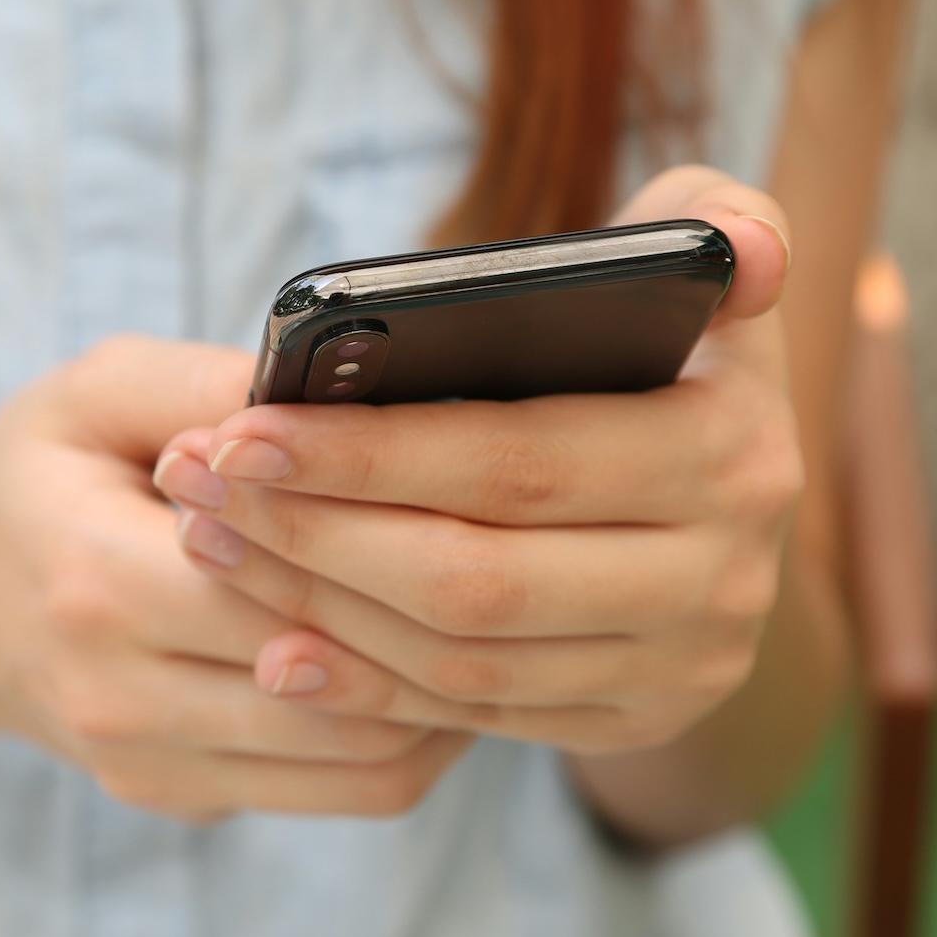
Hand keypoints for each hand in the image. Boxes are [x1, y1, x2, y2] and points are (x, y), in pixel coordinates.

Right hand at [0, 336, 472, 821]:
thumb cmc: (40, 473)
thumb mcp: (97, 390)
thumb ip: (210, 383)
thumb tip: (344, 391)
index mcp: (95, 580)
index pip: (285, 584)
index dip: (389, 541)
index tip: (474, 490)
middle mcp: (119, 696)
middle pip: (342, 684)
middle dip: (442, 622)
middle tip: (524, 556)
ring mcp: (151, 766)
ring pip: (363, 762)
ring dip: (450, 694)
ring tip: (499, 614)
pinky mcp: (182, 799)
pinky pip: (341, 792)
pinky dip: (412, 734)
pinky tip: (443, 663)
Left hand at [151, 167, 800, 754]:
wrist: (724, 494)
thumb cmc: (671, 344)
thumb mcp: (706, 265)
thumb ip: (716, 215)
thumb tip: (737, 248)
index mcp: (733, 451)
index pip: (520, 462)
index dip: (369, 453)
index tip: (241, 427)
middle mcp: (725, 576)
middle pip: (476, 577)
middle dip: (315, 533)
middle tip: (199, 483)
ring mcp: (684, 664)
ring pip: (464, 657)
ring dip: (320, 608)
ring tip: (213, 540)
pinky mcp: (633, 720)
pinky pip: (477, 717)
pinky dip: (369, 686)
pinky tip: (277, 645)